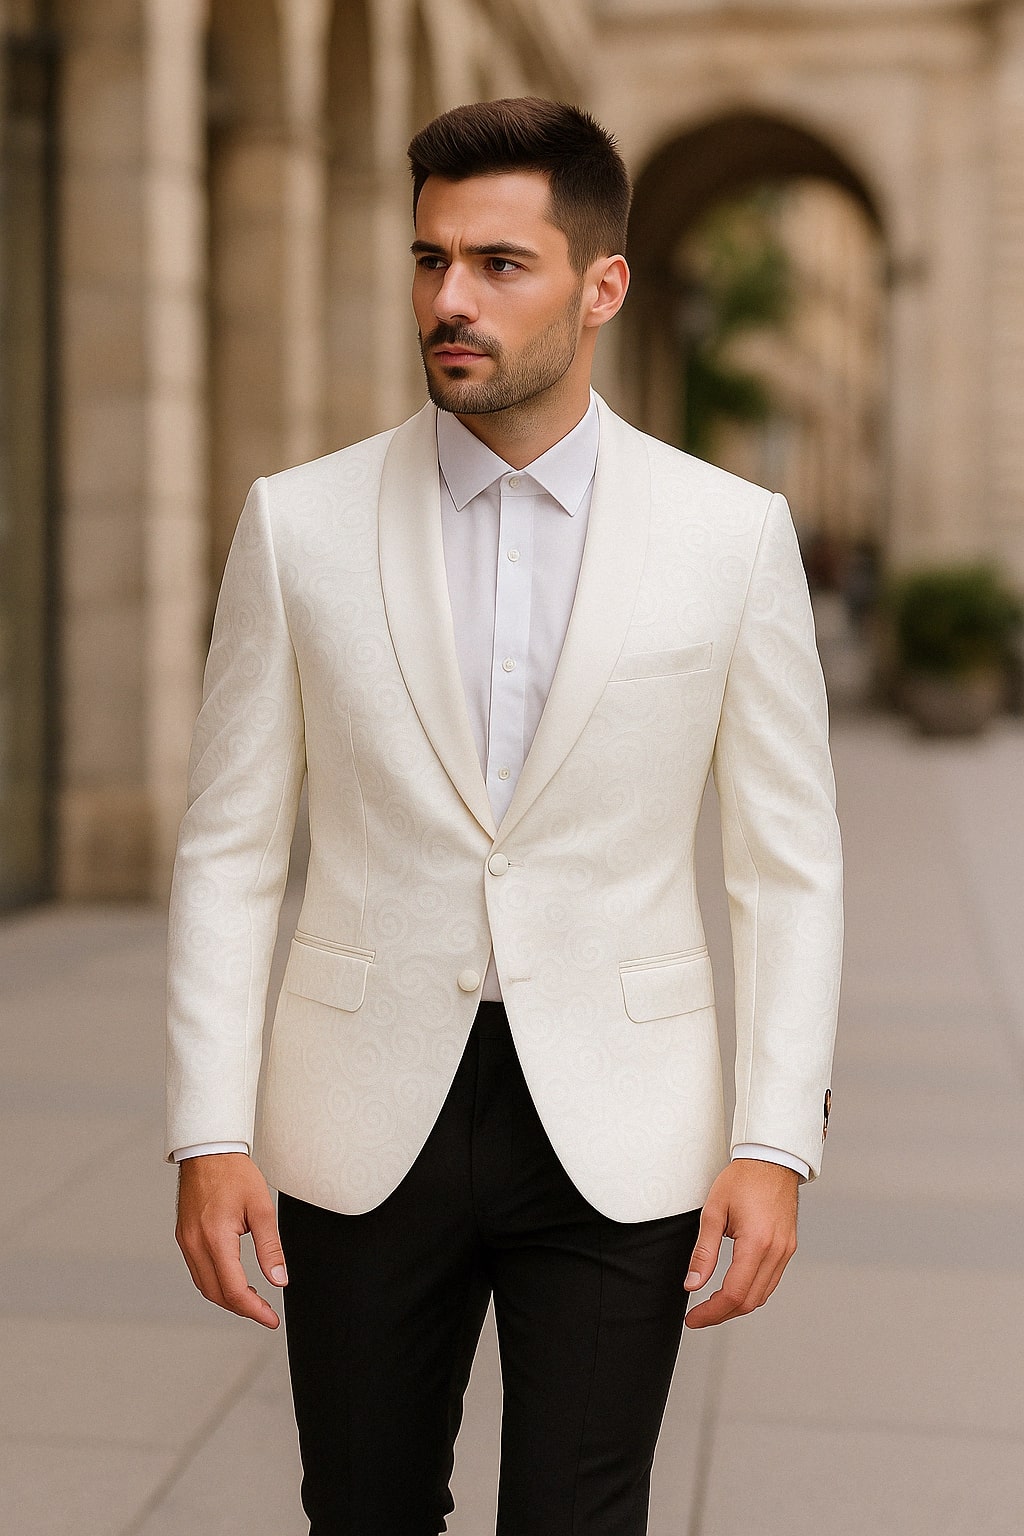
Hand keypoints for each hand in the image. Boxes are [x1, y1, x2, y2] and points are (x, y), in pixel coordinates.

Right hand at [175, 1153, 286, 1327]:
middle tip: (265, 1313)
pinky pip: (198, 1271)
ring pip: (204, 1286)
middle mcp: (195, 1244)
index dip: (254, 1310)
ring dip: (227, 1298)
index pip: (233, 1289)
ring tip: (253, 1300)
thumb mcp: (261, 1208)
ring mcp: (186, 1242)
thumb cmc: (234, 1173)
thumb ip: (270, 1247)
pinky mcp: (184, 1237)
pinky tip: (232, 1280)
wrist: (208, 1151)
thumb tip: (279, 1280)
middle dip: (242, 1309)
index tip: (271, 1319)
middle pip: (216, 1294)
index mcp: (215, 1238)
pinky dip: (215, 1283)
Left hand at [683, 1160, 798, 1327]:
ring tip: (712, 1305)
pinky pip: (771, 1281)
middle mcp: (776, 1252)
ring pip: (762, 1295)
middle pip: (749, 1301)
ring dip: (737, 1305)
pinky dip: (752, 1291)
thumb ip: (703, 1252)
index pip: (733, 1293)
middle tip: (698, 1317)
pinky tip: (735, 1288)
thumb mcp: (713, 1211)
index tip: (693, 1319)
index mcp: (756, 1244)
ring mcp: (785, 1251)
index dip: (711, 1312)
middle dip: (721, 1314)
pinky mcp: (788, 1248)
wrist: (772, 1160)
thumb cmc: (743, 1179)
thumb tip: (692, 1285)